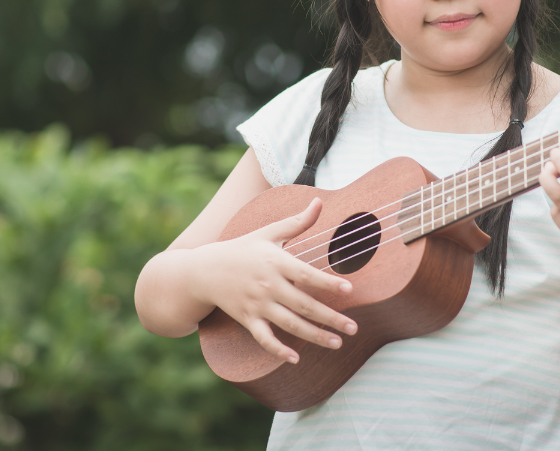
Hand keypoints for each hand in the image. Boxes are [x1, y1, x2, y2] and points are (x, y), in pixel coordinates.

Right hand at [193, 198, 356, 363]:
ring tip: (337, 343)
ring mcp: (257, 304)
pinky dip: (278, 350)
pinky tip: (295, 359)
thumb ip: (297, 221)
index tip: (349, 290)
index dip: (328, 283)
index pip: (307, 274)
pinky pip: (264, 338)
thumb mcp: (268, 232)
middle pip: (304, 304)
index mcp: (276, 262)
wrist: (205, 269)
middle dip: (330, 318)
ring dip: (314, 336)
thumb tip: (319, 201)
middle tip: (353, 328)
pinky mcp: (247, 319)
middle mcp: (268, 285)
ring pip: (290, 324)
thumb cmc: (243, 248)